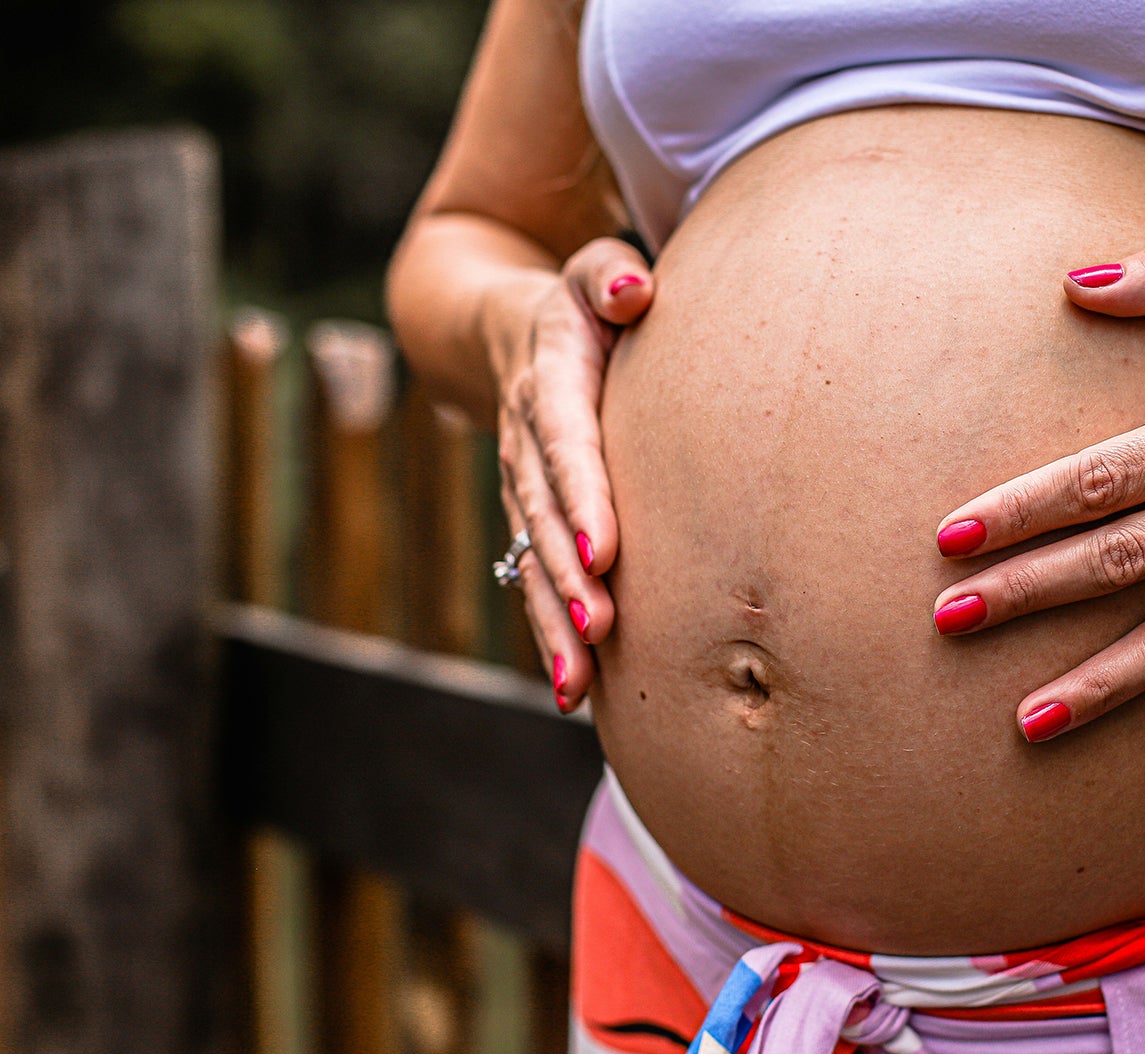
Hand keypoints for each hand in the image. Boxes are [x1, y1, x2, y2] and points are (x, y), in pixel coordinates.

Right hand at [492, 237, 652, 711]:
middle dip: (565, 577)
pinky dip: (551, 634)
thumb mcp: (594, 271)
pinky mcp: (531, 523)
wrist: (510, 331)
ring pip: (530, 560)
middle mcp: (527, 441)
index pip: (565, 441)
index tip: (607, 550)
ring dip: (551, 623)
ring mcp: (522, 488)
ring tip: (576, 684)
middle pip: (543, 515)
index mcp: (551, 380)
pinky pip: (533, 580)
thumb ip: (612, 272)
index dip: (581, 495)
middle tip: (598, 629)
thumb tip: (634, 288)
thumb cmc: (587, 301)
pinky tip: (576, 692)